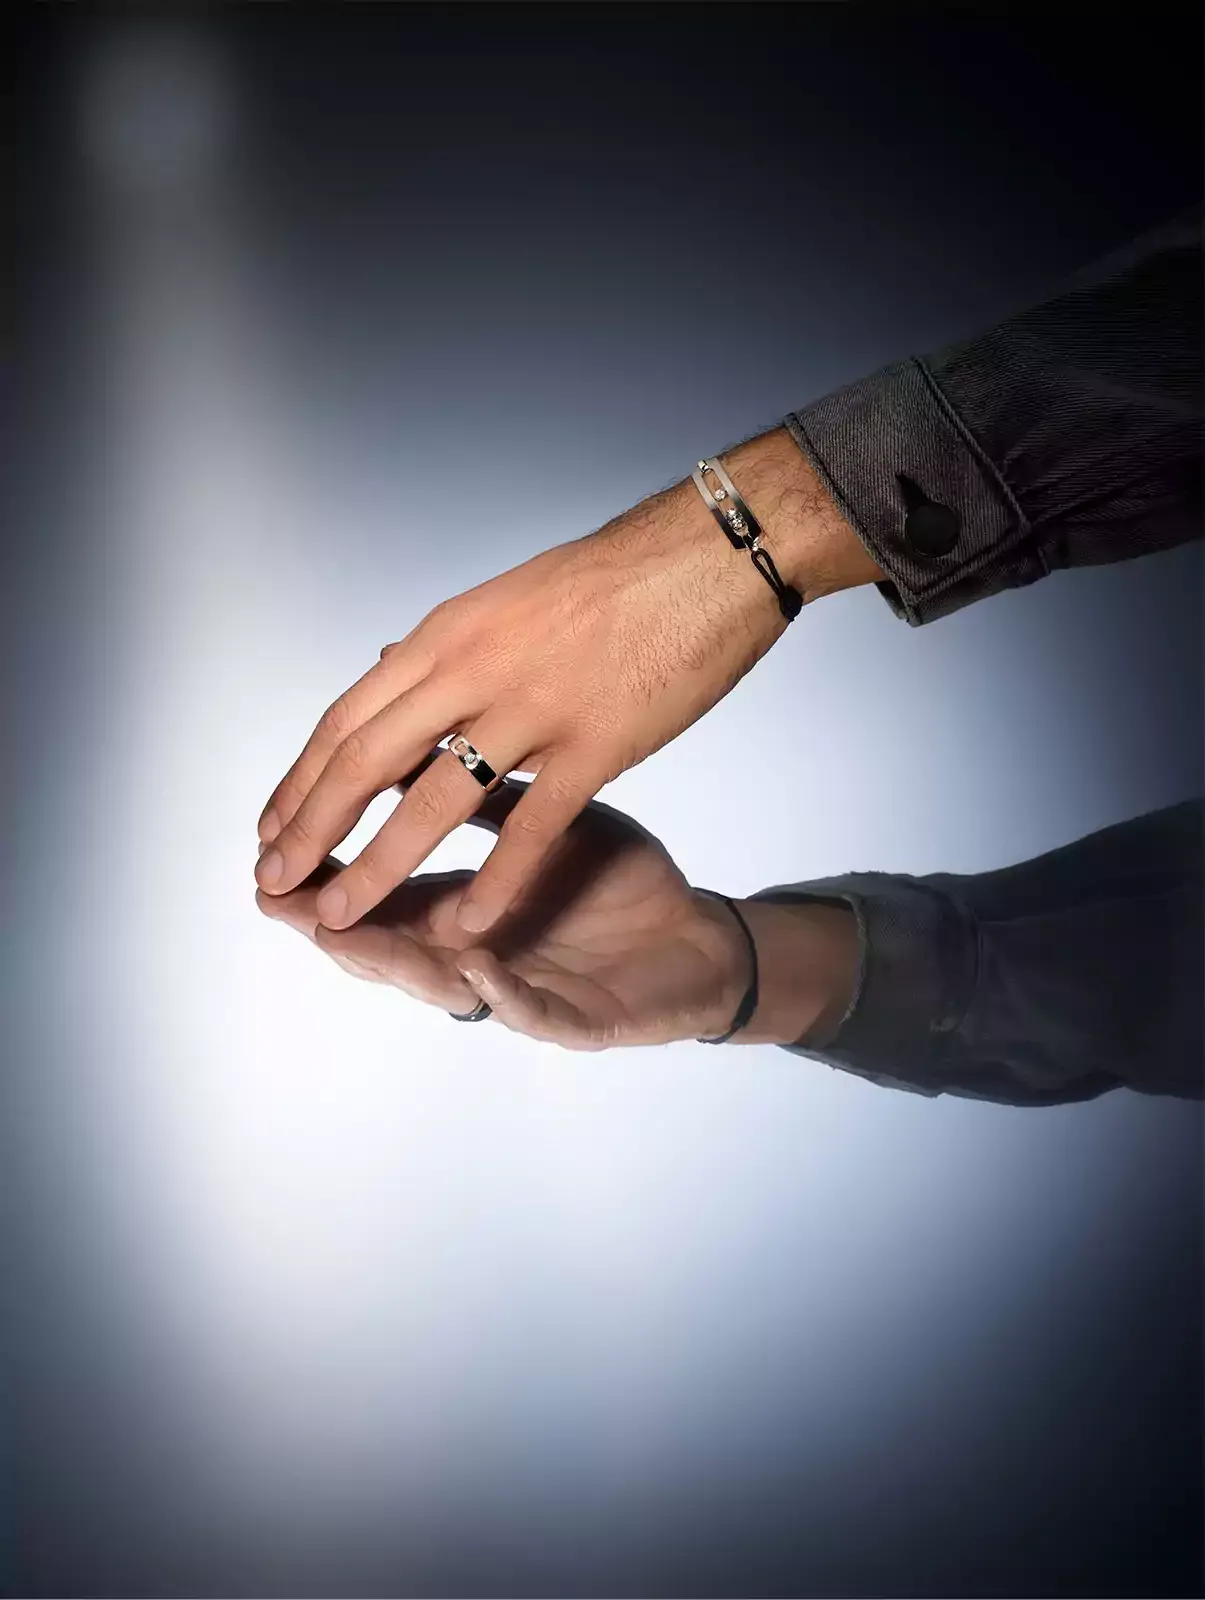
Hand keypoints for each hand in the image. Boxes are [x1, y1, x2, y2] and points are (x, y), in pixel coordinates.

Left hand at [255, 427, 877, 934]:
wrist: (706, 558)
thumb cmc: (612, 578)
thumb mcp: (504, 598)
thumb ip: (445, 645)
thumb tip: (388, 663)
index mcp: (447, 633)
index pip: (347, 718)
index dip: (301, 779)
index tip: (271, 826)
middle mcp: (472, 670)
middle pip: (365, 761)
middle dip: (311, 828)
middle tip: (273, 882)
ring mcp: (532, 709)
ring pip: (431, 802)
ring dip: (376, 865)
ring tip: (338, 914)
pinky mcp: (595, 745)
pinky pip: (533, 828)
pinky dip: (496, 884)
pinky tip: (467, 926)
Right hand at [255, 751, 859, 1049]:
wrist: (694, 936)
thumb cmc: (613, 879)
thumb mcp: (546, 812)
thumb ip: (477, 780)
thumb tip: (415, 721)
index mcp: (456, 902)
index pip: (374, 883)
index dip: (324, 863)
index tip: (268, 839)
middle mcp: (469, 951)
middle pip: (385, 939)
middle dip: (328, 916)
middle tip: (276, 895)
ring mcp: (516, 988)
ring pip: (439, 985)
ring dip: (394, 960)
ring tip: (342, 935)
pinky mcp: (573, 1019)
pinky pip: (532, 1010)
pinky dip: (501, 993)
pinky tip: (475, 969)